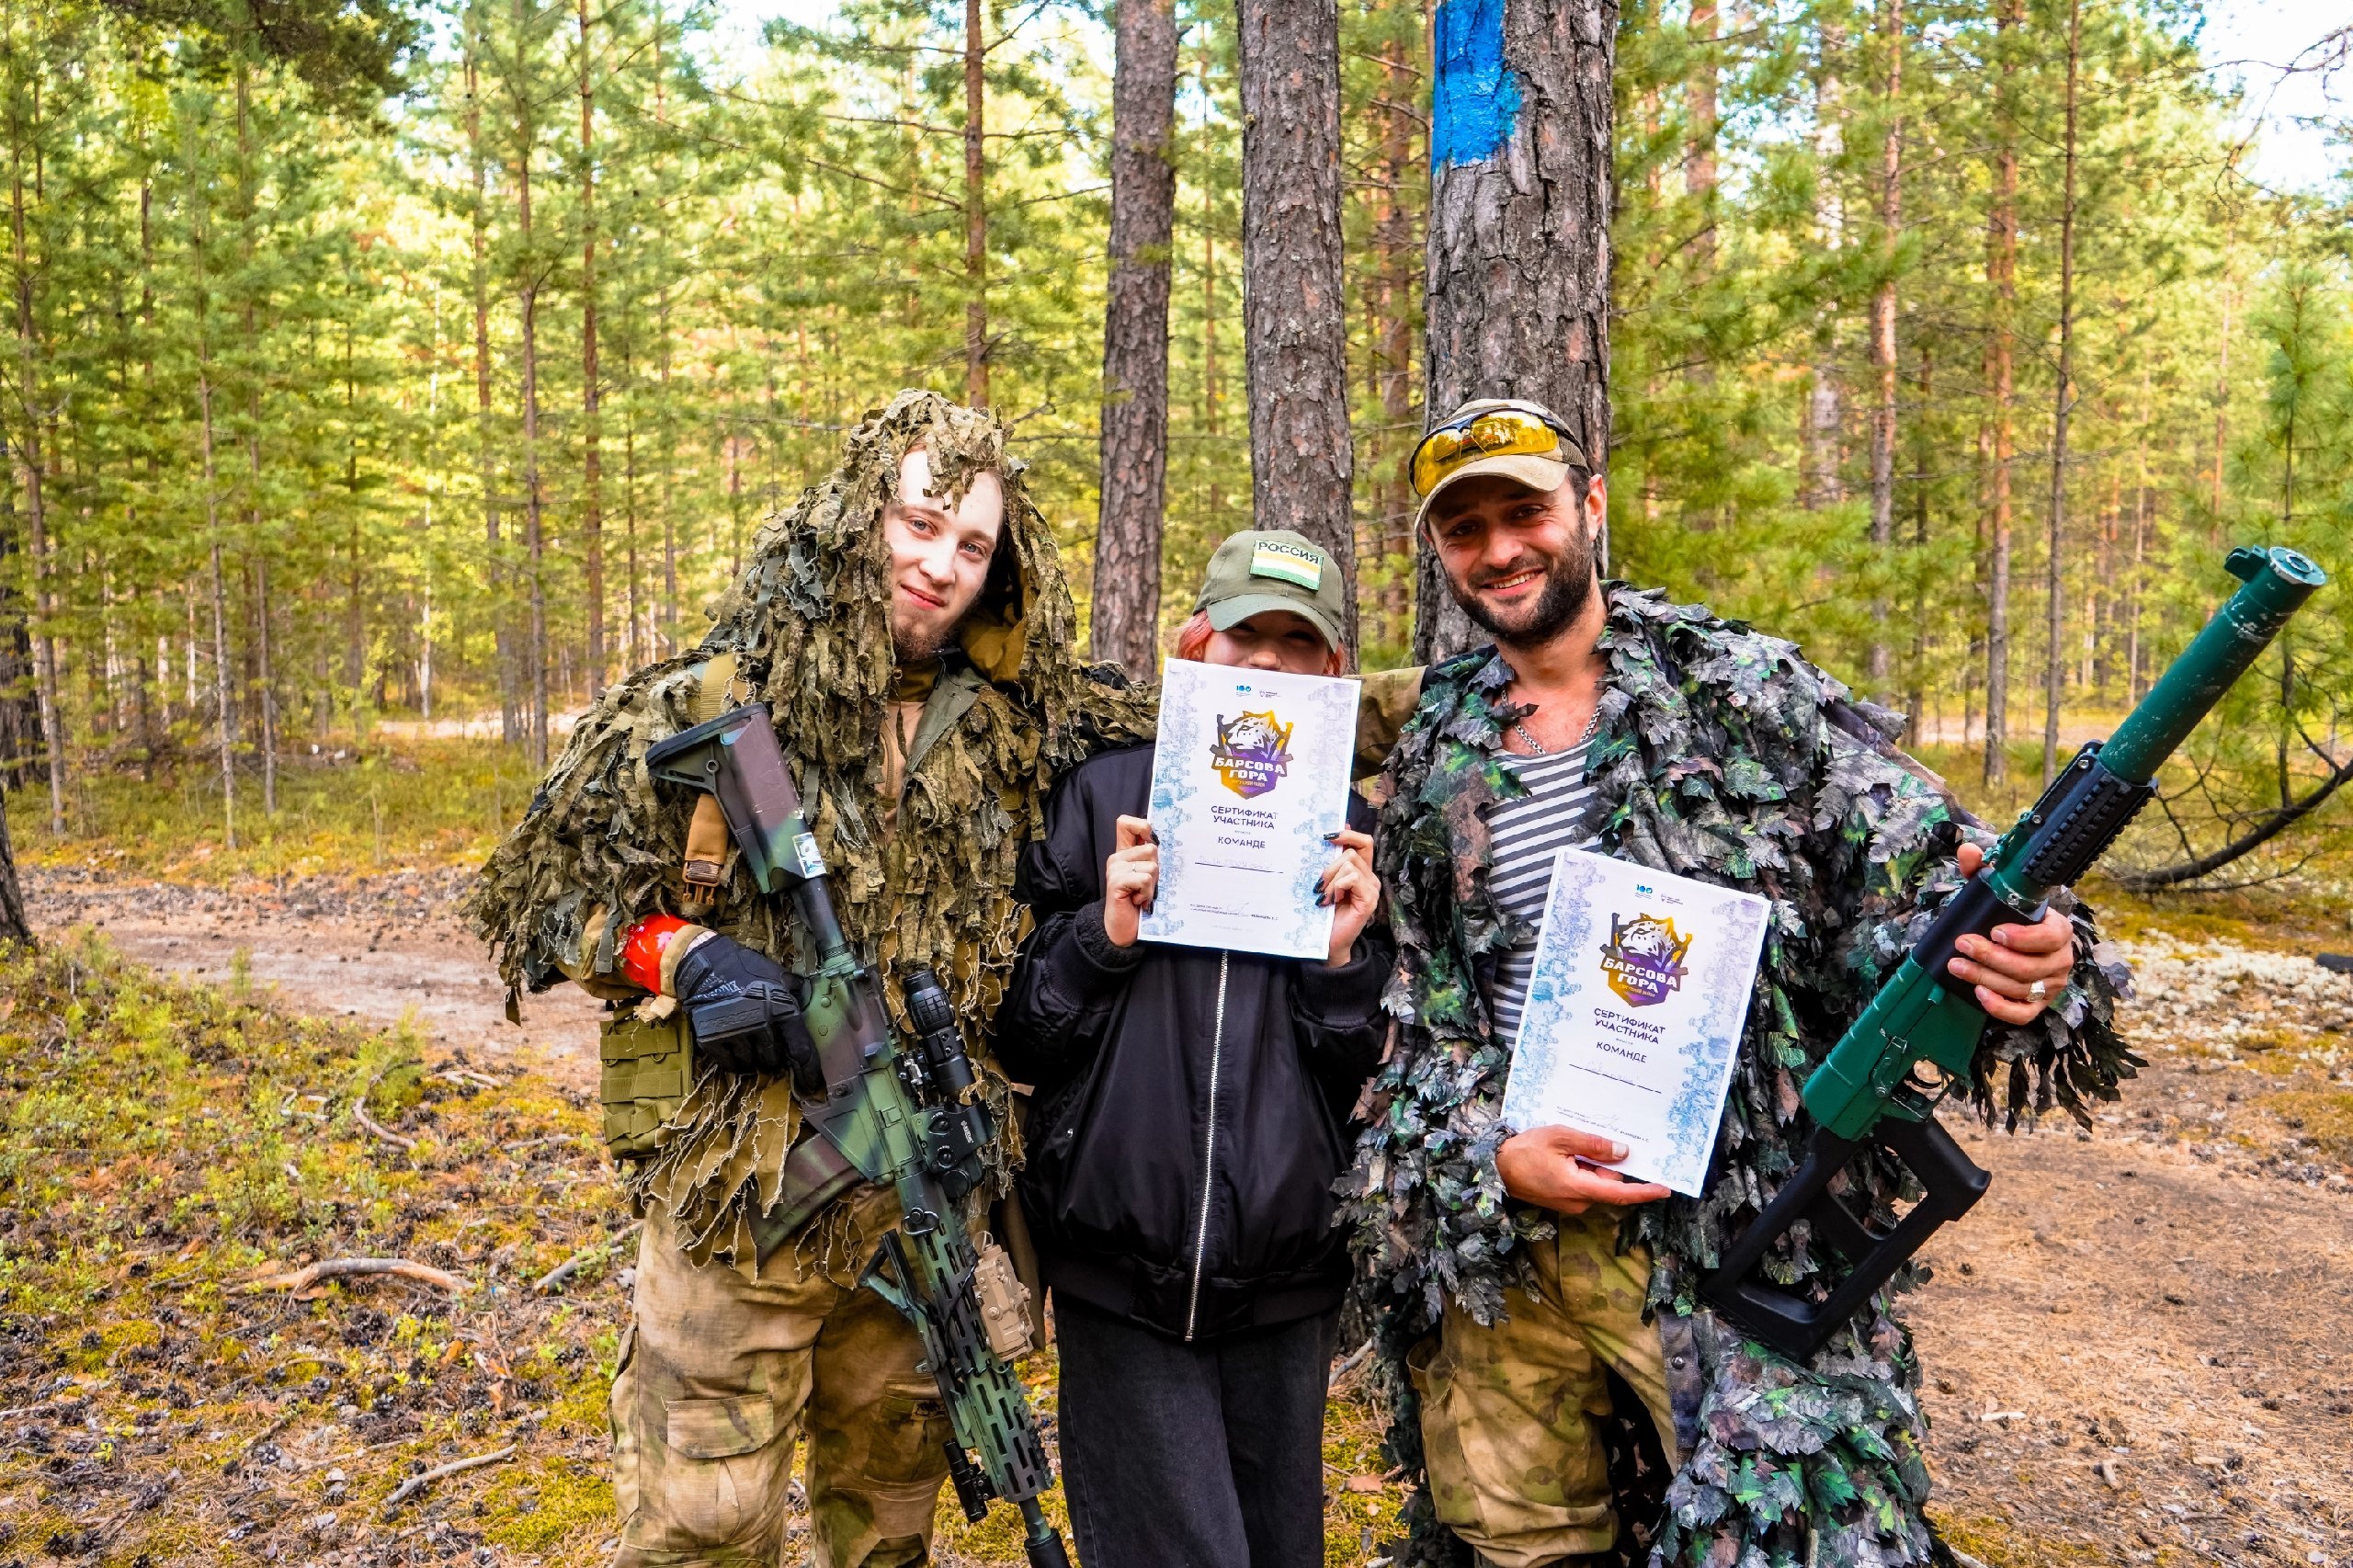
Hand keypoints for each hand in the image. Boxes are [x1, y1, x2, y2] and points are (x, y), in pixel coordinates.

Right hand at [673, 933, 822, 1092]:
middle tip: (765, 1041)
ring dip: (753, 1057)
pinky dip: (734, 1060)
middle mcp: (760, 1024)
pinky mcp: (713, 1040)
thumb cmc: (745, 969)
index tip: (811, 1088)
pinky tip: (733, 1044)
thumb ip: (796, 994)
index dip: (808, 1072)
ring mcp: (735, 1033)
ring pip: (752, 1065)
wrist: (705, 965)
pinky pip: (731, 1065)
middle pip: (774, 1061)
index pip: (800, 1049)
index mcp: (781, 1009)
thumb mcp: (778, 975)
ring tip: (747, 1038)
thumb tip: (814, 1005)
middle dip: (773, 1056)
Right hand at [1103, 815, 1158, 948]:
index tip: (1151, 841)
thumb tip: (1165, 840)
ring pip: (1152, 865)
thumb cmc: (1138, 902)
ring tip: (1142, 895)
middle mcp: (1117, 858)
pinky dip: (1147, 893)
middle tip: (1147, 885)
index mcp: (1124, 853)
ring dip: (1153, 885)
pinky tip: (1138, 901)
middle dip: (1157, 869)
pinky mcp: (1116, 881)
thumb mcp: (1147, 876)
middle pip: (1151, 847)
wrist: (1123, 928)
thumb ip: (1150, 858)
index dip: (1141, 826)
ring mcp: (1114, 869)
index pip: (1125, 823)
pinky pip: (1145, 879)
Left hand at [1318, 826, 1379, 967]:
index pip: (1364, 842)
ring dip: (1330, 879)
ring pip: (1350, 864)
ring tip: (1323, 897)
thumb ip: (1331, 861)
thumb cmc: (1324, 913)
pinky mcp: (1369, 900)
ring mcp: (1372, 889)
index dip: (1348, 834)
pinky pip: (1351, 878)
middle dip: (1330, 866)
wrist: (1328, 942)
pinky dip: (1336, 887)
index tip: (1327, 836)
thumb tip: (1331, 833)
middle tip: (1319, 885)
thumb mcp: (1326, 882)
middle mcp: (1371, 878)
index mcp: (1362, 871)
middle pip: (1352, 852)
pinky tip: (1330, 901)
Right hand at [1495, 1125, 1671, 1215]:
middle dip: (1603, 1164)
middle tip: (1585, 1142)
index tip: (1665, 1189)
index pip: (1620, 1193)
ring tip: (1566, 1148)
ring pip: (1593, 1183)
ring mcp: (1569, 1204)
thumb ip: (1594, 1145)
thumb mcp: (1560, 1138)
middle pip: (1606, 1183)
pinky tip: (1562, 1156)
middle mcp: (1578, 1202)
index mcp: (1579, 1188)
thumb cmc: (1524, 1151)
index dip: (1644, 1192)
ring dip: (1589, 1166)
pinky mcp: (1561, 1201)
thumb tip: (1622, 1153)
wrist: (1494, 1169)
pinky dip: (1579, 1170)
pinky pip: (1581, 1185)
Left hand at [1944, 842, 2075, 1024]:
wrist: (2019, 942)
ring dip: (1984, 978)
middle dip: (1991, 958)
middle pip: (2028, 967)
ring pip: (2020, 988)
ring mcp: (2051, 986)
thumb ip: (1982, 871)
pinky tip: (1979, 994)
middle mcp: (2060, 960)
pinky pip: (2023, 1014)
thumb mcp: (1996, 892)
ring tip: (1956, 965)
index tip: (1993, 931)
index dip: (2022, 938)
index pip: (2049, 938)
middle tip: (1961, 945)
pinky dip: (2000, 1007)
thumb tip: (1968, 851)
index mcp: (2059, 930)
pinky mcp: (2038, 1005)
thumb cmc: (2008, 917)